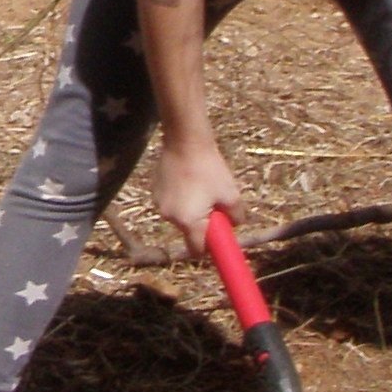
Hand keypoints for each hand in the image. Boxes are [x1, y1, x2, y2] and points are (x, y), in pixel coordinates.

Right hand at [152, 136, 241, 254]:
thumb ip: (236, 216)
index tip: (218, 235)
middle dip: (202, 224)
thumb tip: (235, 224)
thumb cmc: (210, 169)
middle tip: (214, 204)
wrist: (185, 141)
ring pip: (180, 217)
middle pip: (189, 232)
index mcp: (188, 222)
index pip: (197, 250)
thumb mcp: (231, 194)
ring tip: (200, 187)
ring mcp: (159, 204)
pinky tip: (188, 180)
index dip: (209, 247)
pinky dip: (180, 198)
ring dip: (191, 210)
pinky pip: (171, 203)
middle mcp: (170, 217)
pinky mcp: (155, 191)